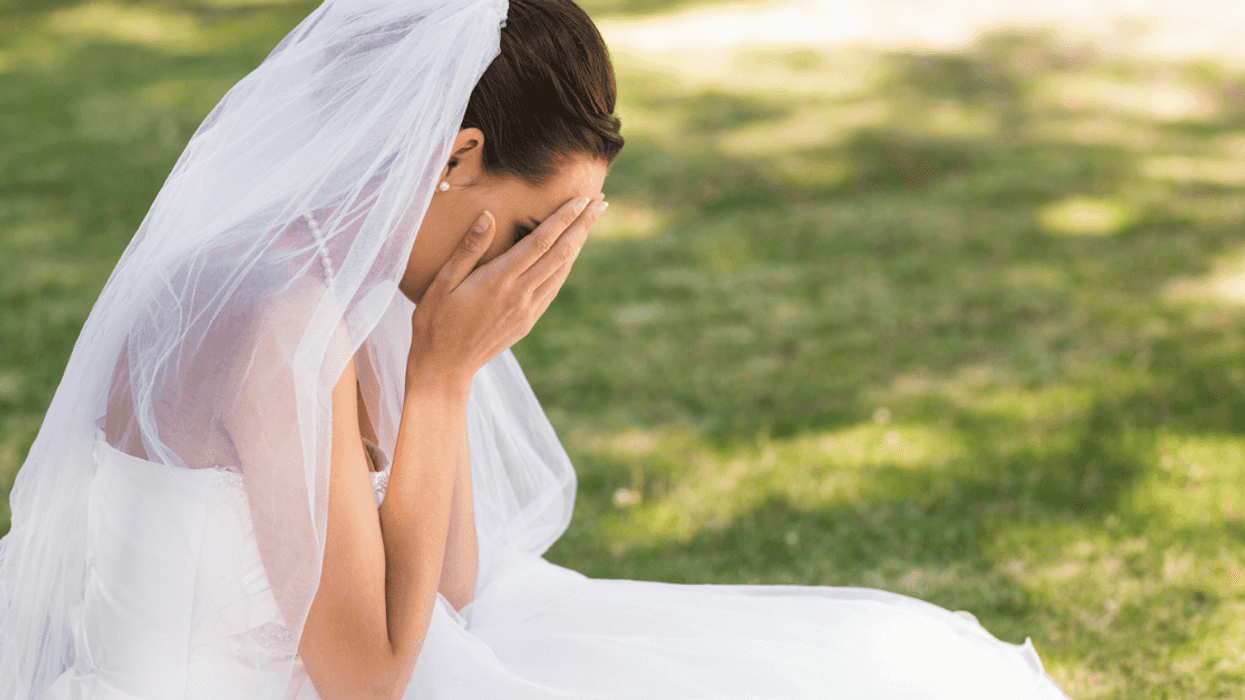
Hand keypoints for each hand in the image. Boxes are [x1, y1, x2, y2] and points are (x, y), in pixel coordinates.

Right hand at [405, 194, 605, 394]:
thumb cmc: (435, 322)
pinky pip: (553, 289)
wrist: (444, 368)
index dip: (563, 218)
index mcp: (499, 280)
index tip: (581, 199)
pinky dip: (565, 267)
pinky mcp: (527, 322)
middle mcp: (519, 294)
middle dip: (582, 225)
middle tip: (601, 202)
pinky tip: (569, 256)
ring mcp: (526, 310)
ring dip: (578, 244)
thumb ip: (468, 249)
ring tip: (590, 222)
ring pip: (561, 271)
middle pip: (561, 253)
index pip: (540, 241)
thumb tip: (488, 216)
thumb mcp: (442, 282)